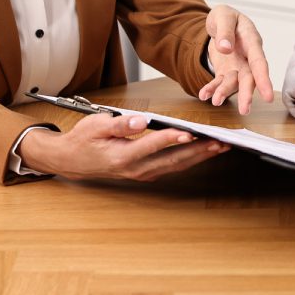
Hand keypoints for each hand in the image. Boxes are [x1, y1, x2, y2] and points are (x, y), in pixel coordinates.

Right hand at [18, 112, 228, 180]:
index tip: (189, 132)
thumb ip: (120, 124)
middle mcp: (134, 169)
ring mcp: (141, 173)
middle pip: (171, 160)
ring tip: (221, 146)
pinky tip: (205, 150)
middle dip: (198, 151)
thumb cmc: (85, 139)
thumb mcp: (96, 125)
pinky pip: (172, 167)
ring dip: (199, 156)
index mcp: (121, 156)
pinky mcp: (146, 172)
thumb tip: (140, 121)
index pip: (151, 146)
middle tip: (220, 142)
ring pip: (176, 166)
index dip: (171, 139)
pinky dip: (190, 159)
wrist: (72, 161)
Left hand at [197, 4, 272, 113]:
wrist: (218, 22)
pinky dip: (212, 88)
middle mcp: (248, 56)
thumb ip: (225, 30)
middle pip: (250, 77)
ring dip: (226, 92)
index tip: (267, 96)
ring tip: (216, 101)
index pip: (259, 61)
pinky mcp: (226, 70)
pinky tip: (204, 95)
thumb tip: (225, 47)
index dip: (263, 79)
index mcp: (251, 40)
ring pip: (235, 82)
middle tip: (244, 109)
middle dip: (246, 93)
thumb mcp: (223, 15)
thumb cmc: (225, 16)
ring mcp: (238, 65)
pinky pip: (220, 82)